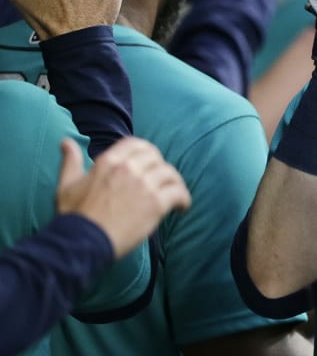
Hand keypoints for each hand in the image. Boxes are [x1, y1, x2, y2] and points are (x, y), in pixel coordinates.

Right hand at [56, 137, 191, 259]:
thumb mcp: (66, 184)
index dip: (146, 151)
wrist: (81, 242)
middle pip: (156, 158)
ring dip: (174, 183)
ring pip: (170, 173)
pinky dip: (184, 199)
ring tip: (174, 195)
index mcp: (108, 161)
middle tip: (161, 181)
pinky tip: (182, 208)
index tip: (149, 162)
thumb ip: (70, 161)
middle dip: (160, 167)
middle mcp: (128, 168)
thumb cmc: (73, 216)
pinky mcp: (156, 203)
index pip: (136, 144)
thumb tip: (66, 142)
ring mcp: (144, 185)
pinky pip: (178, 193)